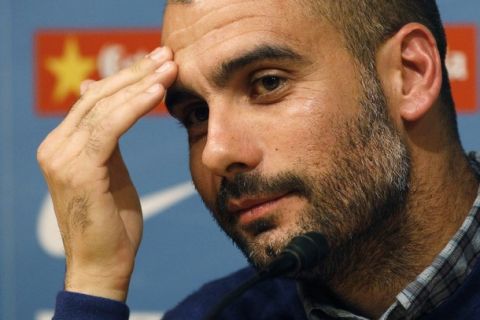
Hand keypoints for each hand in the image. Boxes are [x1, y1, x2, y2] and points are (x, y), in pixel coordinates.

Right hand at [37, 47, 177, 301]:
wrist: (104, 264)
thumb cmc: (114, 222)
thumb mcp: (110, 170)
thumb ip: (107, 136)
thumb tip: (102, 99)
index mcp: (62, 145)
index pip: (94, 100)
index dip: (126, 78)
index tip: (157, 64)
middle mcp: (55, 147)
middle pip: (97, 97)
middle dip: (135, 73)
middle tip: (167, 55)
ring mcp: (62, 158)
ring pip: (103, 107)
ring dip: (140, 84)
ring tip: (169, 68)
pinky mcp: (77, 170)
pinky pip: (109, 127)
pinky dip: (135, 107)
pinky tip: (158, 93)